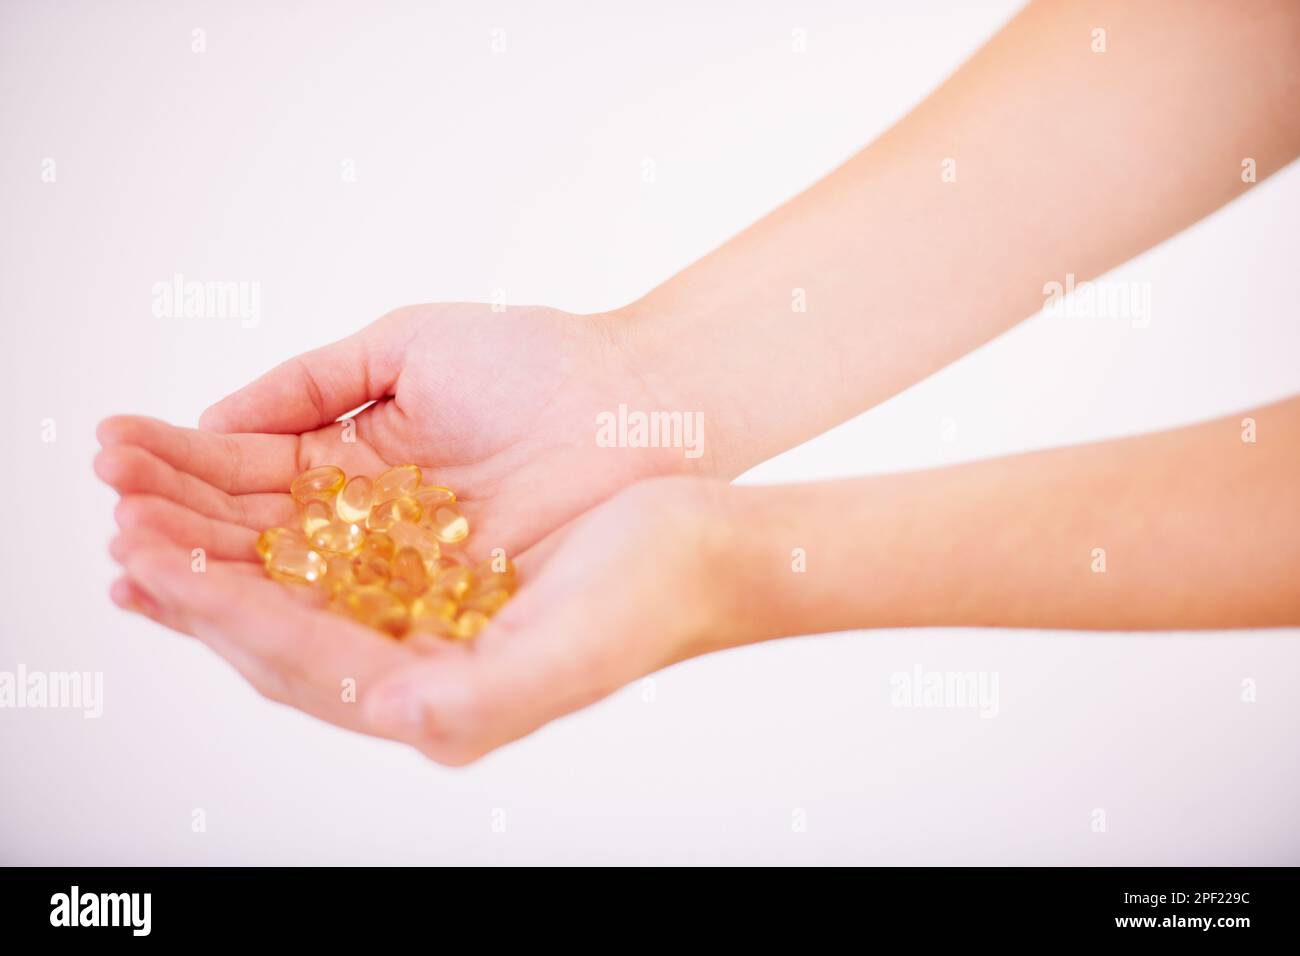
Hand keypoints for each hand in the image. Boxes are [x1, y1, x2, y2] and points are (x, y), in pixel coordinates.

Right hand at [96, 302, 698, 571]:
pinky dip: (288, 606)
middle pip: (255, 537)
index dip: (180, 466)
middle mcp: (368, 528)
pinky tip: (218, 589)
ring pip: (292, 583)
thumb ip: (309, 384)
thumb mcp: (405, 349)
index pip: (249, 474)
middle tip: (109, 511)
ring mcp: (402, 573)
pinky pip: (353, 615)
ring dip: (211, 569)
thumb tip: (209, 419)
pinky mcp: (444, 613)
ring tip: (133, 550)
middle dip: (178, 521)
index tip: (110, 449)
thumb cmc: (534, 359)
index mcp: (352, 462)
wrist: (635, 396)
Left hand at [107, 475, 735, 763]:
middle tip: (120, 530)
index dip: (222, 613)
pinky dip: (269, 514)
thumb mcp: (576, 652)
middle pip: (276, 626)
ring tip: (138, 499)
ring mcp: (418, 608)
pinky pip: (329, 541)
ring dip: (217, 541)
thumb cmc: (655, 593)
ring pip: (292, 579)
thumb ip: (483, 700)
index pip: (303, 661)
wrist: (708, 537)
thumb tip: (392, 713)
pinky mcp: (427, 558)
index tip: (149, 564)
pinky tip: (224, 492)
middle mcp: (415, 660)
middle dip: (194, 579)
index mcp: (439, 699)